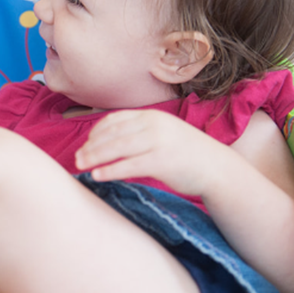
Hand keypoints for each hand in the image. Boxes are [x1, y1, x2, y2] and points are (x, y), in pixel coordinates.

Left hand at [74, 110, 235, 196]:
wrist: (217, 168)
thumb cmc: (187, 154)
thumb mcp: (164, 133)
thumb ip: (142, 132)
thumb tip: (111, 141)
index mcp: (153, 116)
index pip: (116, 119)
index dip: (97, 131)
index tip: (86, 143)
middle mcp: (154, 125)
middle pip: (112, 133)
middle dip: (91, 146)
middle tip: (76, 158)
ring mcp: (158, 142)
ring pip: (117, 147)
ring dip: (95, 157)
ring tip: (80, 166)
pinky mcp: (161, 162)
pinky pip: (128, 165)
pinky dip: (109, 170)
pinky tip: (96, 176)